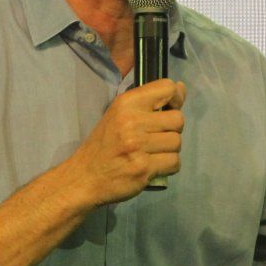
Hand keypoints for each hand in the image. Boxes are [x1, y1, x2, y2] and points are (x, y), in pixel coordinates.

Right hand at [69, 78, 185, 204]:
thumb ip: (149, 101)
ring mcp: (138, 146)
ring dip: (170, 150)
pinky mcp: (144, 168)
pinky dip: (168, 166)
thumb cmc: (105, 144)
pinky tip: (154, 165)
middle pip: (178, 119)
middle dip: (172, 129)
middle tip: (157, 137)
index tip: (170, 108)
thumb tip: (181, 88)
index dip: (176, 98)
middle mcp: (132, 122)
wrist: (85, 177)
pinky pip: (174, 162)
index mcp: (126, 103)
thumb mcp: (119, 114)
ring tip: (153, 153)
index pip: (167, 88)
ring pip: (177, 142)